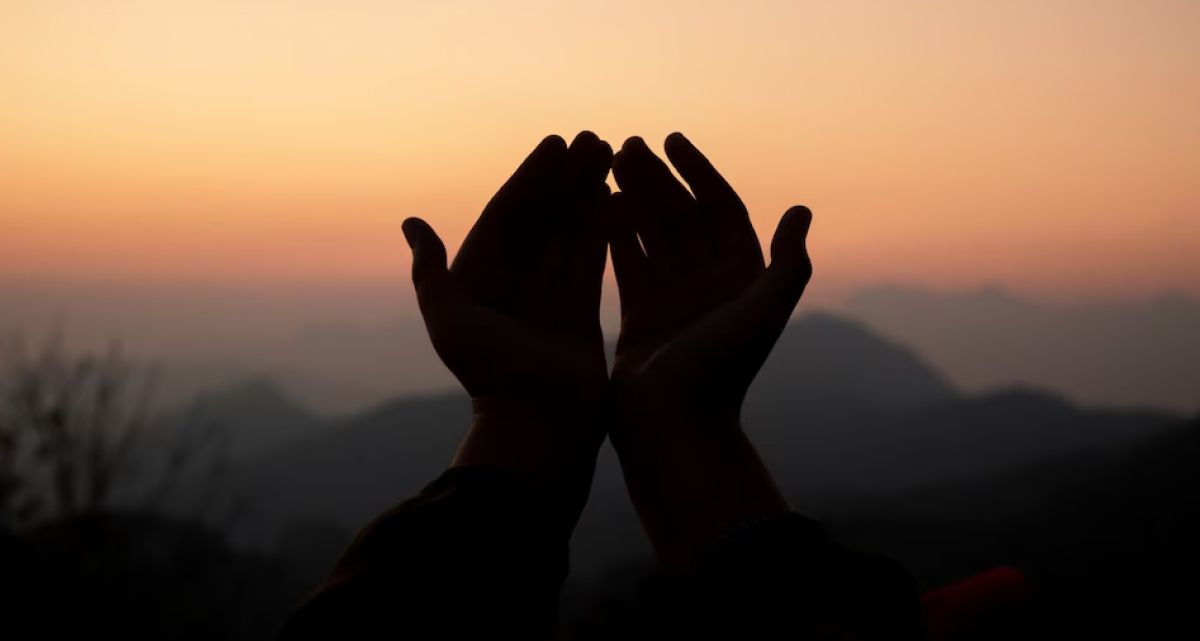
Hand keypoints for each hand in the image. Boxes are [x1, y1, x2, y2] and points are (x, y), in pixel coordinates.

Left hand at [402, 132, 612, 519]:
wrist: (537, 425)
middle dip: (566, 178)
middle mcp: (514, 283)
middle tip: (593, 140)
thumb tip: (411, 223)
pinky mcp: (581, 312)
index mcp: (480, 279)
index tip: (555, 144)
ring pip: (571, 233)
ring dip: (589, 194)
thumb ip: (432, 272)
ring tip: (612, 156)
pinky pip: (594, 261)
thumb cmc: (489, 373)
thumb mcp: (448, 320)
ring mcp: (549, 296)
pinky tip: (619, 198)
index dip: (531, 177)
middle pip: (542, 217)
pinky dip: (605, 229)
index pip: (507, 214)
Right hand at [607, 133, 812, 565]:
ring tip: (607, 163)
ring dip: (633, 198)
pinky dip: (613, 233)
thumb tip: (801, 210)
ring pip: (652, 235)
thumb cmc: (721, 371)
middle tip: (627, 144)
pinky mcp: (640, 317)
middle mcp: (709, 285)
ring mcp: (673, 300)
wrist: (676, 429)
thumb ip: (786, 264)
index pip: (721, 210)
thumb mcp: (762, 313)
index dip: (699, 172)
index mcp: (742, 279)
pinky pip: (626, 263)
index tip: (671, 140)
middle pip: (682, 216)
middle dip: (657, 178)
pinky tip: (595, 204)